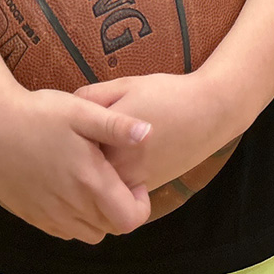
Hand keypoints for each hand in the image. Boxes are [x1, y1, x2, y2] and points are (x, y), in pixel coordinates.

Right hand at [0, 83, 151, 241]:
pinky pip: (64, 230)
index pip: (130, 220)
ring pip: (88, 233)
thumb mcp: (82, 111)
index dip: (141, 204)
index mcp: (89, 182)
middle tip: (115, 175)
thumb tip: (149, 133)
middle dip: (121, 208)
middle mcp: (70, 207)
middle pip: (111, 228)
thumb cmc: (39, 114)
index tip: (133, 179)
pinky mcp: (31, 216)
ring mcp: (48, 215)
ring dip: (98, 214)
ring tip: (92, 179)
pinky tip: (69, 185)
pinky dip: (75, 217)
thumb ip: (117, 126)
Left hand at [77, 72, 233, 194]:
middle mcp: (116, 170)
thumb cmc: (166, 94)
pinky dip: (112, 176)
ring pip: (99, 183)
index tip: (64, 121)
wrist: (209, 112)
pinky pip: (118, 188)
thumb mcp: (126, 85)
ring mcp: (132, 183)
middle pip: (81, 169)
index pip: (68, 145)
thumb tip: (67, 106)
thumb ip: (93, 97)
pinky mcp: (147, 188)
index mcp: (105, 143)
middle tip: (76, 135)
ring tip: (96, 146)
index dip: (65, 133)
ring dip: (93, 168)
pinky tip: (118, 155)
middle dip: (75, 155)